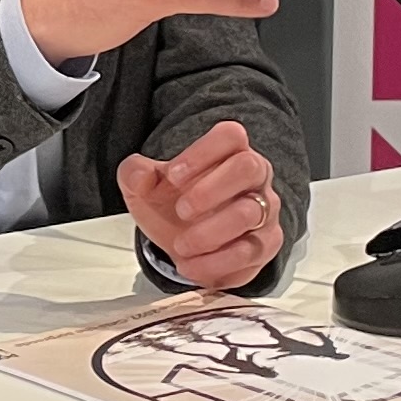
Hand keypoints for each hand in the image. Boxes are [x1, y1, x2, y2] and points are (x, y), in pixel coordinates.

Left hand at [120, 119, 286, 292]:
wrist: (185, 245)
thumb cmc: (173, 206)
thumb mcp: (144, 188)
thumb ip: (135, 174)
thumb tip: (139, 173)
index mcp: (228, 152)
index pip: (230, 136)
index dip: (202, 153)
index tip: (173, 177)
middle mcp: (254, 177)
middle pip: (249, 167)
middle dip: (211, 190)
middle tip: (182, 211)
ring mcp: (265, 210)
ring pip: (249, 213)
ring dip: (210, 232)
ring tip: (181, 245)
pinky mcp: (265, 244)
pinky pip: (250, 251)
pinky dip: (216, 262)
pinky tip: (191, 264)